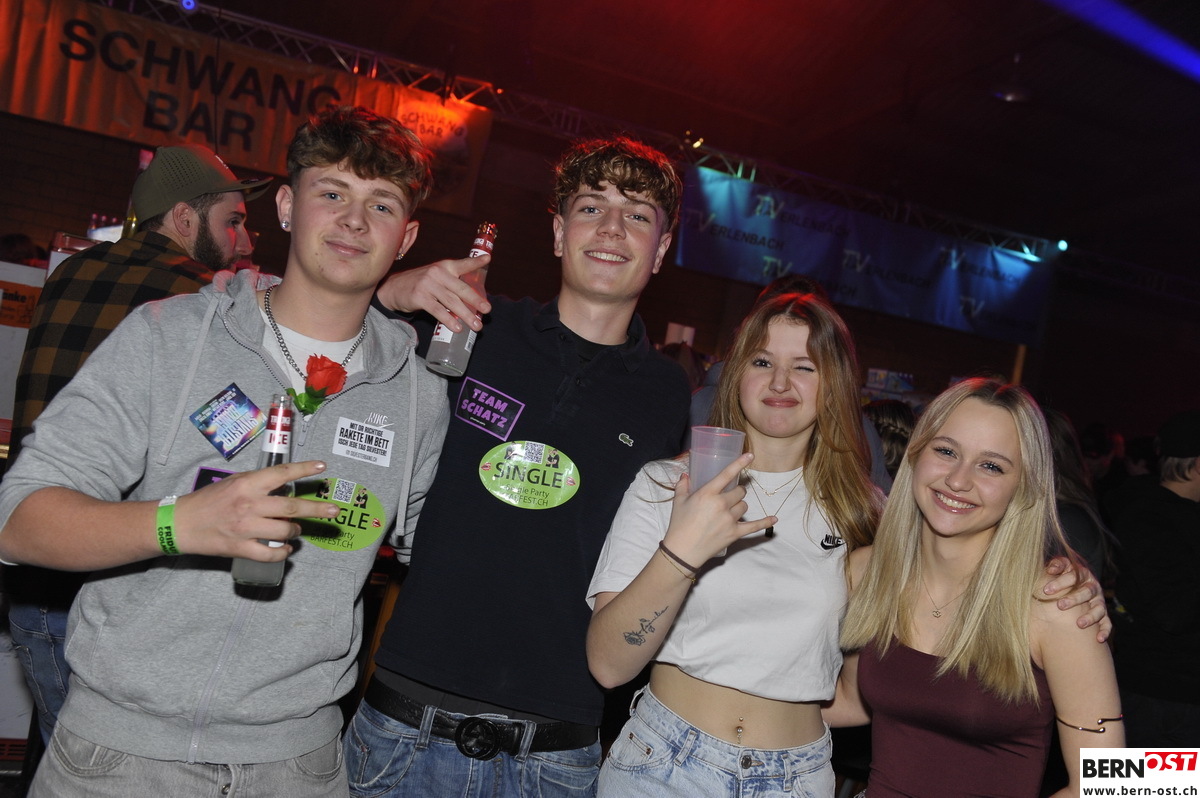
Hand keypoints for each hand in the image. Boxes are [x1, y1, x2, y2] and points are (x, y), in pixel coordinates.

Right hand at [172, 460, 338, 560]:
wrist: (179, 523)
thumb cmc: (207, 501)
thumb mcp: (233, 483)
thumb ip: (257, 484)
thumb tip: (284, 485)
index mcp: (247, 485)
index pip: (282, 474)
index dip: (304, 469)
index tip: (322, 467)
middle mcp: (249, 504)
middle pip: (292, 507)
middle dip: (317, 509)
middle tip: (333, 511)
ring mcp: (245, 528)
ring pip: (285, 531)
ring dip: (296, 531)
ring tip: (296, 530)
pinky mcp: (239, 547)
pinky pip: (270, 554)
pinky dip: (283, 553)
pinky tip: (286, 549)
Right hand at [376, 255, 491, 331]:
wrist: (394, 288)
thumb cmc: (422, 284)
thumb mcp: (437, 276)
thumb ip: (454, 282)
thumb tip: (476, 299)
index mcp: (444, 266)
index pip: (463, 264)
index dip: (475, 262)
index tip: (487, 259)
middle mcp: (437, 273)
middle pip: (461, 288)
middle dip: (476, 301)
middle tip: (487, 309)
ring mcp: (428, 285)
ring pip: (451, 302)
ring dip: (466, 315)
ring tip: (476, 325)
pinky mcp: (420, 297)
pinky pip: (438, 310)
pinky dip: (449, 320)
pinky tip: (457, 327)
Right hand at [663, 453, 773, 566]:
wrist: (682, 551)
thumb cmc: (678, 525)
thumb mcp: (678, 502)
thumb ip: (683, 486)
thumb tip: (686, 475)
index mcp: (707, 493)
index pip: (727, 474)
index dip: (739, 463)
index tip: (750, 455)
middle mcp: (721, 504)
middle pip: (739, 492)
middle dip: (736, 492)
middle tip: (728, 497)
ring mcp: (730, 519)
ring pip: (744, 506)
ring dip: (739, 506)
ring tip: (729, 511)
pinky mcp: (735, 533)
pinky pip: (754, 526)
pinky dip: (765, 522)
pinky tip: (774, 519)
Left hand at [1043, 556, 1111, 642]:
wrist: (1073, 588)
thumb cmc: (1062, 578)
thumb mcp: (1059, 568)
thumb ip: (1055, 566)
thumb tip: (1050, 570)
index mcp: (1083, 575)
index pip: (1073, 576)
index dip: (1060, 582)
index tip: (1046, 590)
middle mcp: (1093, 588)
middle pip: (1087, 592)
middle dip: (1074, 599)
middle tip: (1060, 605)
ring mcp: (1099, 602)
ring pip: (1099, 609)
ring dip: (1090, 616)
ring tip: (1079, 624)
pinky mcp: (1104, 615)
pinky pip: (1107, 623)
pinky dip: (1105, 631)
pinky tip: (1099, 639)